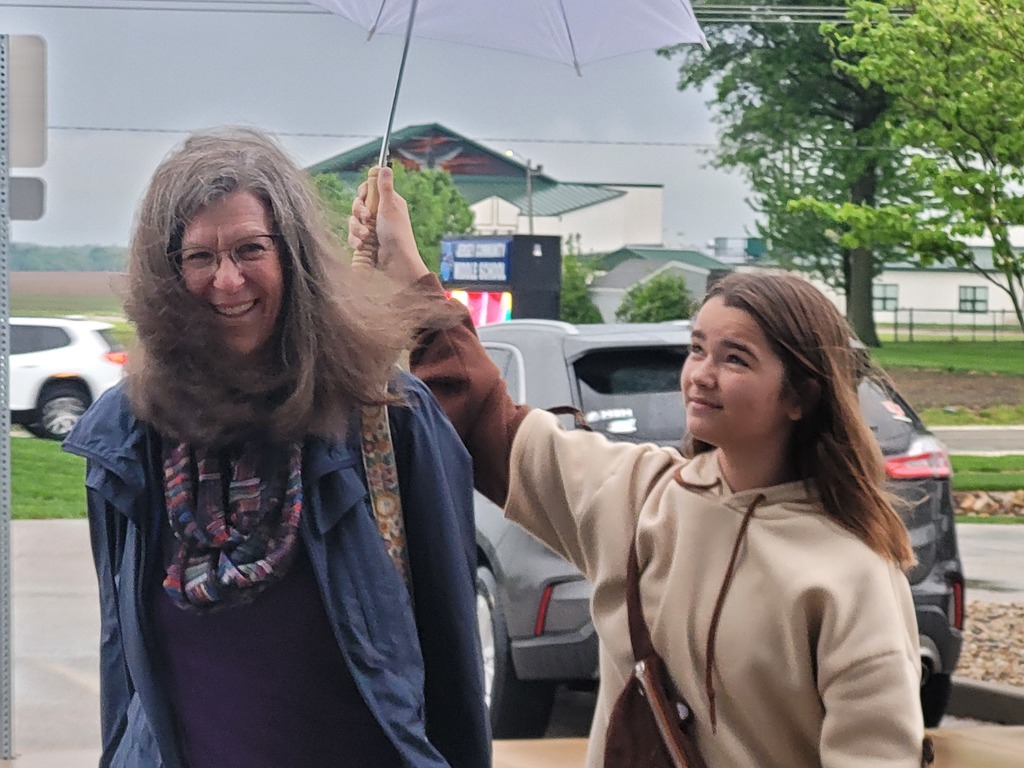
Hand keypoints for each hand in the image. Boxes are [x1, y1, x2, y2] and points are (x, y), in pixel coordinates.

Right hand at [349, 167, 429, 287]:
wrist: (395, 264)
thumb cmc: (397, 235)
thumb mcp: (390, 207)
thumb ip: (384, 187)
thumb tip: (384, 166)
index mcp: (388, 203)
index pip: (369, 189)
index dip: (363, 192)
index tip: (364, 196)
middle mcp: (380, 214)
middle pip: (358, 204)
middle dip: (358, 211)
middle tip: (366, 218)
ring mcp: (372, 229)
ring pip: (353, 221)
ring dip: (357, 228)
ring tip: (367, 237)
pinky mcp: (366, 242)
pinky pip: (352, 236)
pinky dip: (355, 240)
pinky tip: (362, 245)